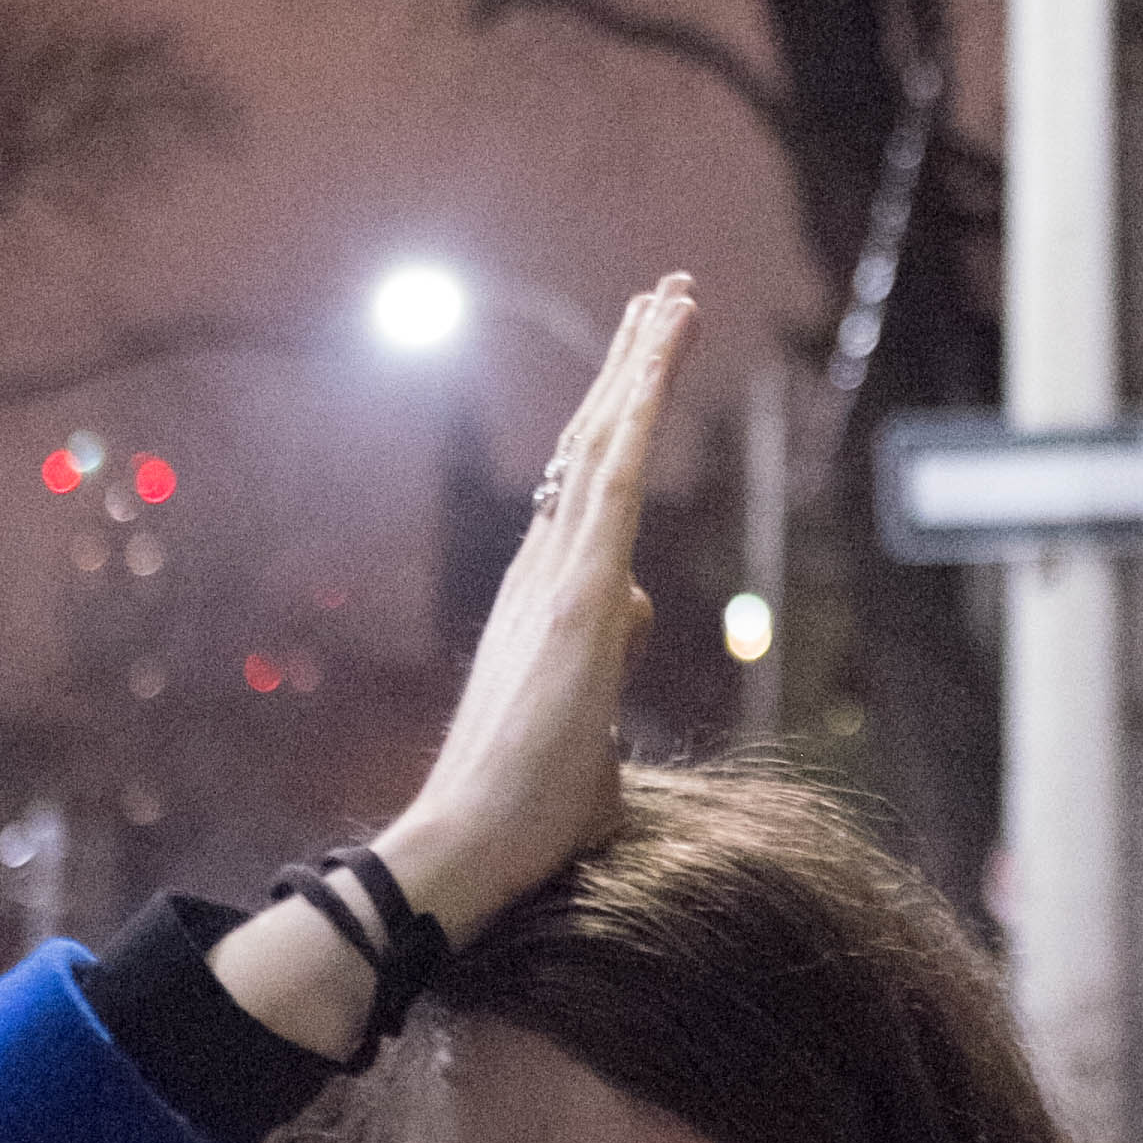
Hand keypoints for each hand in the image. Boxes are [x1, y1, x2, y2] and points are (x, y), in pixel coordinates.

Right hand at [373, 273, 698, 939]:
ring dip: (642, 364)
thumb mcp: (588, 726)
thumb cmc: (528, 813)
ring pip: (606, 442)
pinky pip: (618, 477)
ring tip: (674, 295)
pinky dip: (642, 407)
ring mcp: (559, 574)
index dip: (613, 421)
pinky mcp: (578, 592)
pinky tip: (661, 352)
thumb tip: (631, 609)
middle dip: (631, 368)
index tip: (636, 367)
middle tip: (663, 297)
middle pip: (593, 445)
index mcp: (544, 599)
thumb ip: (606, 660)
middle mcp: (543, 569)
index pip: (586, 490)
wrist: (468, 847)